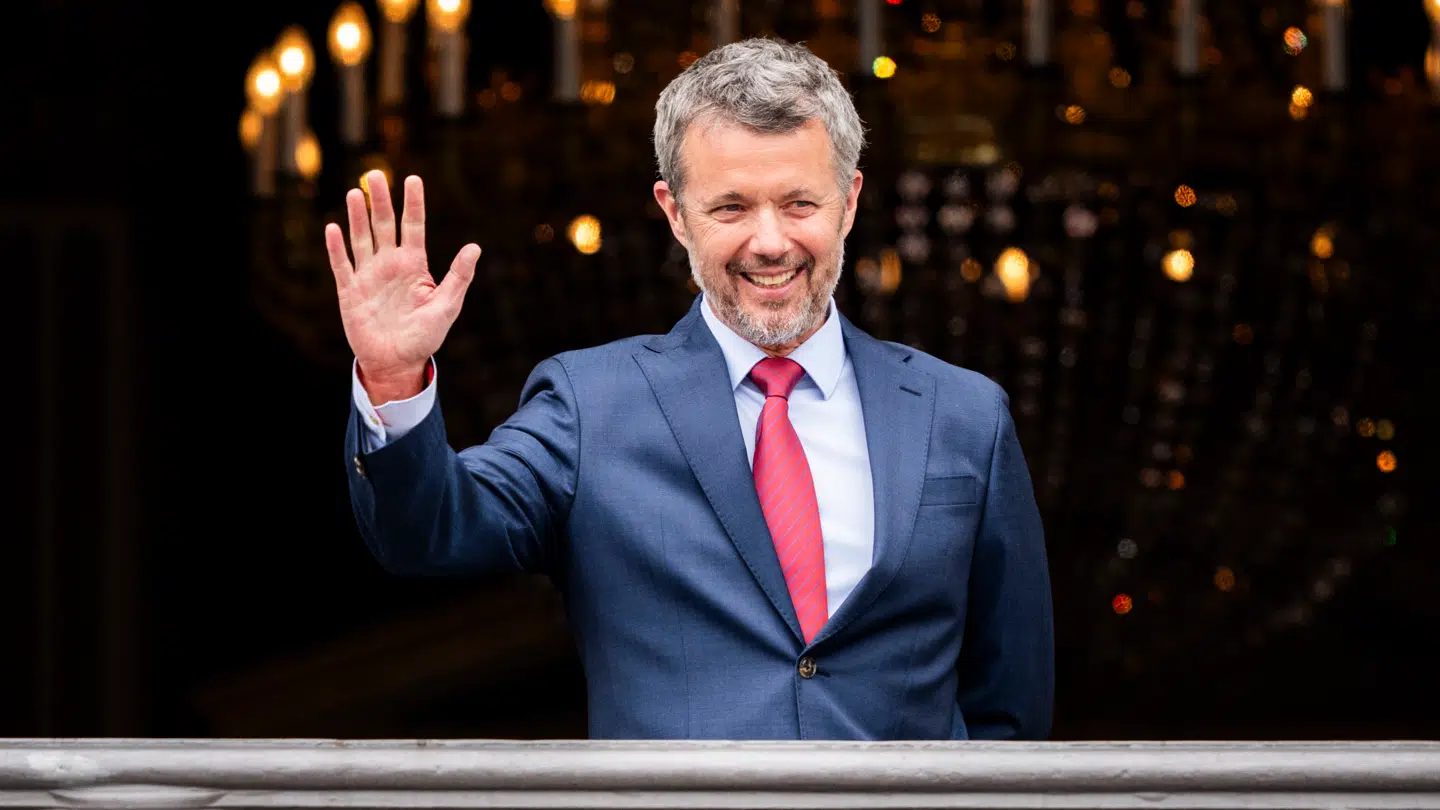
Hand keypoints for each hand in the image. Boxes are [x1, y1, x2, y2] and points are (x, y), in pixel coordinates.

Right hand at [325, 171, 479, 401]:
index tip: (413, 179)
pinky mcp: (350, 292)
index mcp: (414, 265)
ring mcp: (368, 276)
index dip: (413, 204)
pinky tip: (332, 228)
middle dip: (380, 201)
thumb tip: (475, 247)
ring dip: (358, 217)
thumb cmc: (425, 336)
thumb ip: (458, 276)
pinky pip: (342, 266)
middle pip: (384, 226)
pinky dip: (336, 248)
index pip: (413, 226)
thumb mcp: (447, 306)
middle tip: (376, 174)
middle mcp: (390, 264)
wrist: (397, 362)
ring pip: (361, 239)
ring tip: (356, 193)